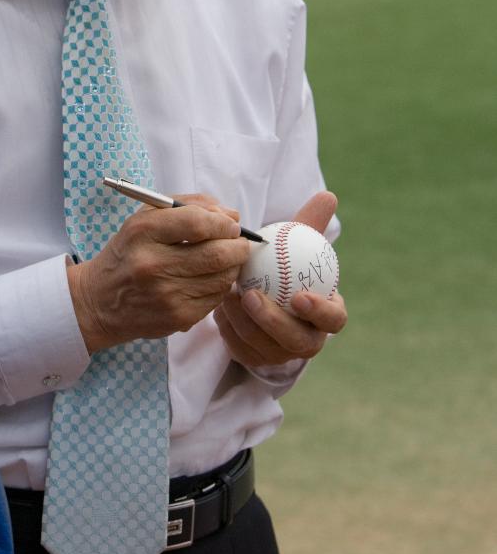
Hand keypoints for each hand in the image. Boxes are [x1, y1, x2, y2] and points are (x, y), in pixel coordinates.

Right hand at [67, 194, 249, 352]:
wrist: (99, 301)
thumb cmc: (128, 252)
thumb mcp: (144, 218)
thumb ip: (188, 206)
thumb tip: (231, 215)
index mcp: (143, 232)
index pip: (197, 222)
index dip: (223, 223)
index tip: (231, 224)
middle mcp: (153, 264)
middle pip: (217, 253)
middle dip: (238, 246)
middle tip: (240, 243)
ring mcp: (167, 295)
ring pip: (222, 277)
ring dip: (233, 266)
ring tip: (228, 259)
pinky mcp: (178, 318)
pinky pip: (216, 298)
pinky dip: (221, 286)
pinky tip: (211, 279)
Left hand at [213, 191, 347, 369]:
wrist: (261, 288)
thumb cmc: (285, 264)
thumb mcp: (296, 244)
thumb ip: (310, 222)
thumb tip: (328, 195)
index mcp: (327, 314)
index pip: (334, 320)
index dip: (320, 312)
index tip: (299, 295)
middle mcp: (308, 339)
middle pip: (298, 342)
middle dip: (274, 322)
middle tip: (250, 295)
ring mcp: (281, 354)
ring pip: (265, 347)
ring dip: (244, 321)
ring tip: (227, 293)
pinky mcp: (255, 359)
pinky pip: (240, 349)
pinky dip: (229, 328)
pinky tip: (218, 306)